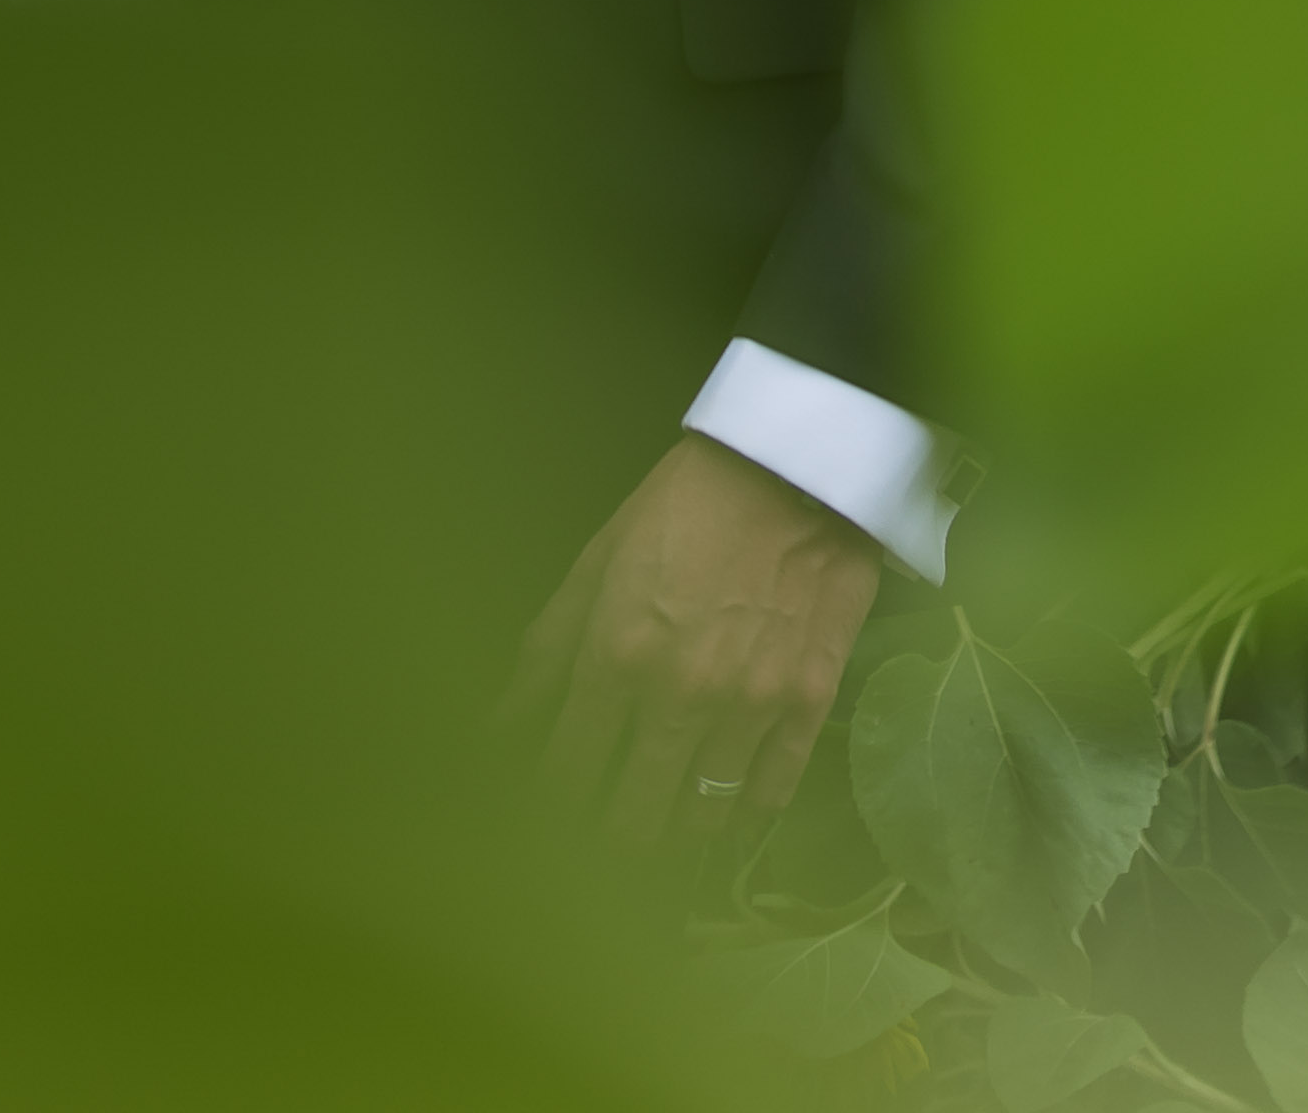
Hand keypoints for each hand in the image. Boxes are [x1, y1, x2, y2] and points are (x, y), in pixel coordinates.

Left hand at [508, 433, 883, 847]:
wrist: (792, 467)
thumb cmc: (683, 506)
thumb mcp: (599, 562)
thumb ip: (549, 649)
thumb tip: (499, 723)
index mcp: (618, 654)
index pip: (569, 769)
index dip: (552, 805)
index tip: (545, 820)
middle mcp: (680, 695)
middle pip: (635, 815)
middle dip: (610, 837)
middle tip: (601, 839)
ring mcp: (750, 706)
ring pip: (702, 817)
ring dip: (676, 830)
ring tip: (662, 825)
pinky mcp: (808, 704)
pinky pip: (771, 795)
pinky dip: (744, 814)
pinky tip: (726, 811)